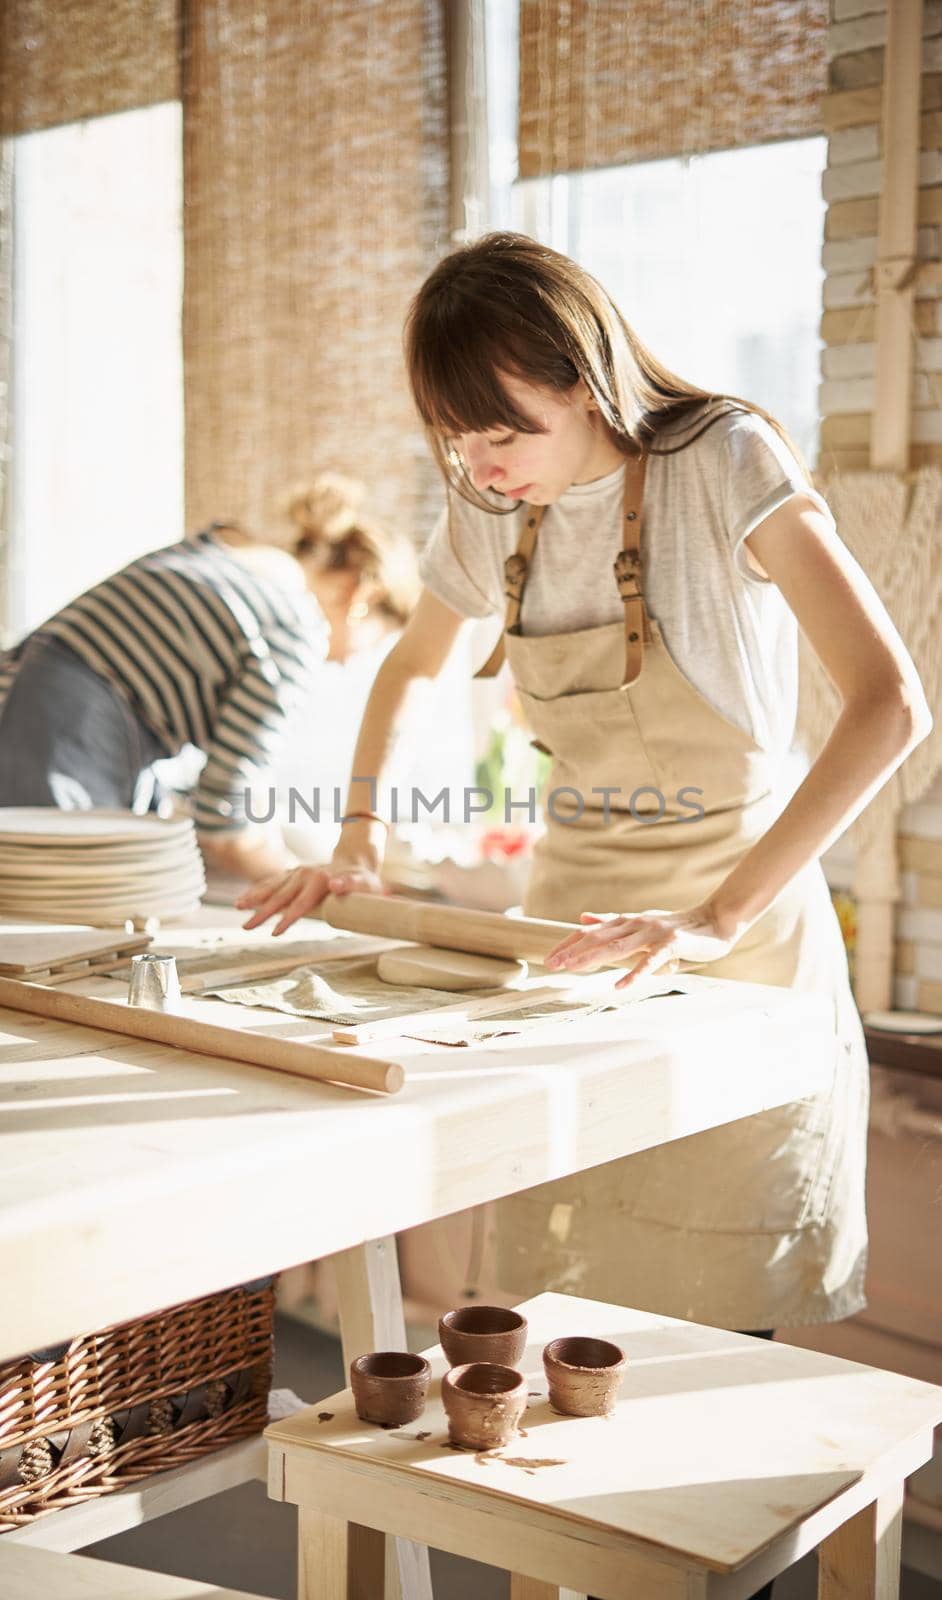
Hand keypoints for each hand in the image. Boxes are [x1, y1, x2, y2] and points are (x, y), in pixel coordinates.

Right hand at [235, 857, 385, 934]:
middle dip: (262, 913)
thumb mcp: (365, 884)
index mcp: (320, 879)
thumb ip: (350, 884)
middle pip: (280, 896)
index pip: (301, 903)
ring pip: (271, 886)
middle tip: (246, 927)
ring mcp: (297, 872)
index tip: (275, 933)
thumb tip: (336, 884)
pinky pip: (271, 882)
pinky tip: (243, 900)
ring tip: (237, 907)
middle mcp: (305, 874)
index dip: (287, 919)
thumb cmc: (364, 881)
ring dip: (254, 897)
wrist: (356, 862)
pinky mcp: (292, 874)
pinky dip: (256, 890)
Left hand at [543, 903, 738, 990]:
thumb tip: (583, 918)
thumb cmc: (677, 927)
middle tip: (551, 964)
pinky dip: (634, 974)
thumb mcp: (640, 923)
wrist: (715, 921)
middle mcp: (636, 924)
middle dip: (573, 951)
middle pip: (598, 938)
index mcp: (627, 921)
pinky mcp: (671, 943)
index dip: (569, 944)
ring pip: (617, 946)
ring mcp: (653, 932)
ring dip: (593, 958)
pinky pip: (649, 961)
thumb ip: (612, 923)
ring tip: (573, 970)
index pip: (591, 932)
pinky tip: (619, 986)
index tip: (550, 958)